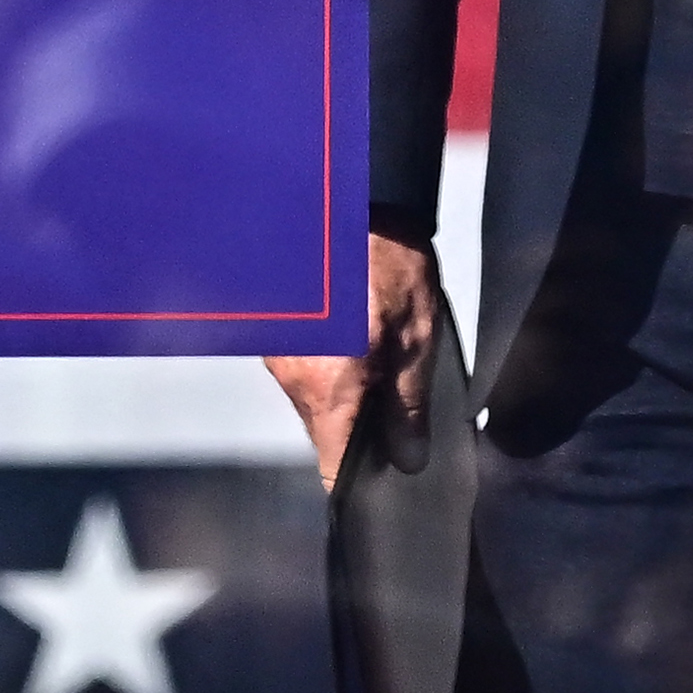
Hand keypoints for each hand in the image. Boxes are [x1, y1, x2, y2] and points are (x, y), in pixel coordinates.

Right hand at [264, 234, 442, 489]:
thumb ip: (408, 407)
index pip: (333, 466)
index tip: (378, 487)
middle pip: (323, 433)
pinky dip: (326, 370)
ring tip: (377, 366)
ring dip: (341, 396)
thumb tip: (407, 458)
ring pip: (312, 401)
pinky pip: (302, 371)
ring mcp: (279, 353)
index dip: (358, 484)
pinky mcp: (276, 332)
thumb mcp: (416, 341)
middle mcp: (293, 377)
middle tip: (395, 413)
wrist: (356, 205)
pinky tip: (353, 344)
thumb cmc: (388, 268)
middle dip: (356, 431)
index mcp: (328, 388)